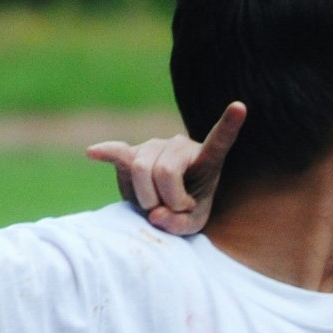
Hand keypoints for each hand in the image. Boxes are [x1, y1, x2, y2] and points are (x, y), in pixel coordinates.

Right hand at [86, 101, 241, 235]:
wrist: (163, 203)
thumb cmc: (186, 210)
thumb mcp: (193, 224)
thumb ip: (180, 225)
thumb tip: (155, 213)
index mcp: (205, 158)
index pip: (219, 140)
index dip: (229, 124)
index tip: (240, 107)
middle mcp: (179, 145)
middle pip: (165, 172)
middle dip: (165, 200)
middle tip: (168, 212)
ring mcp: (154, 146)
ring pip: (140, 170)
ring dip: (144, 198)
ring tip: (153, 205)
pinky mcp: (130, 153)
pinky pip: (118, 152)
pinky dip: (106, 152)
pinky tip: (92, 152)